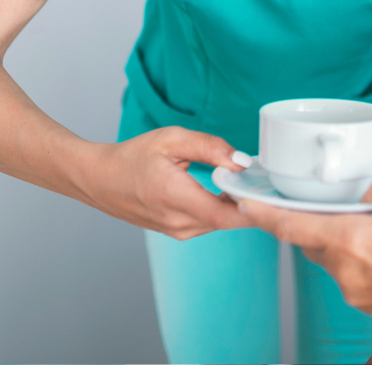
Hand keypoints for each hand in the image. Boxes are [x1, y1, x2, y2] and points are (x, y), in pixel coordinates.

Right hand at [80, 126, 253, 239]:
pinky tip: (227, 190)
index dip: (254, 206)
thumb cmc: (133, 157)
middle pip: (229, 220)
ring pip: (221, 223)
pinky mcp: (177, 232)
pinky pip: (209, 223)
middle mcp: (178, 222)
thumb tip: (242, 161)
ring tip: (247, 181)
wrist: (98, 180)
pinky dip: (221, 209)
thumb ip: (210, 147)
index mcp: (175, 197)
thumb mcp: (171, 140)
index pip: (227, 215)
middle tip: (267, 179)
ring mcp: (177, 231)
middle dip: (250, 202)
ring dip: (236, 206)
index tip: (273, 191)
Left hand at [240, 173, 371, 330]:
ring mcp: (354, 289)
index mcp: (352, 239)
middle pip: (309, 240)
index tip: (246, 201)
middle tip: (330, 204)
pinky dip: (355, 258)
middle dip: (314, 221)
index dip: (263, 213)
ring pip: (330, 257)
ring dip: (339, 240)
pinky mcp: (365, 302)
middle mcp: (345, 268)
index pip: (291, 226)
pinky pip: (348, 274)